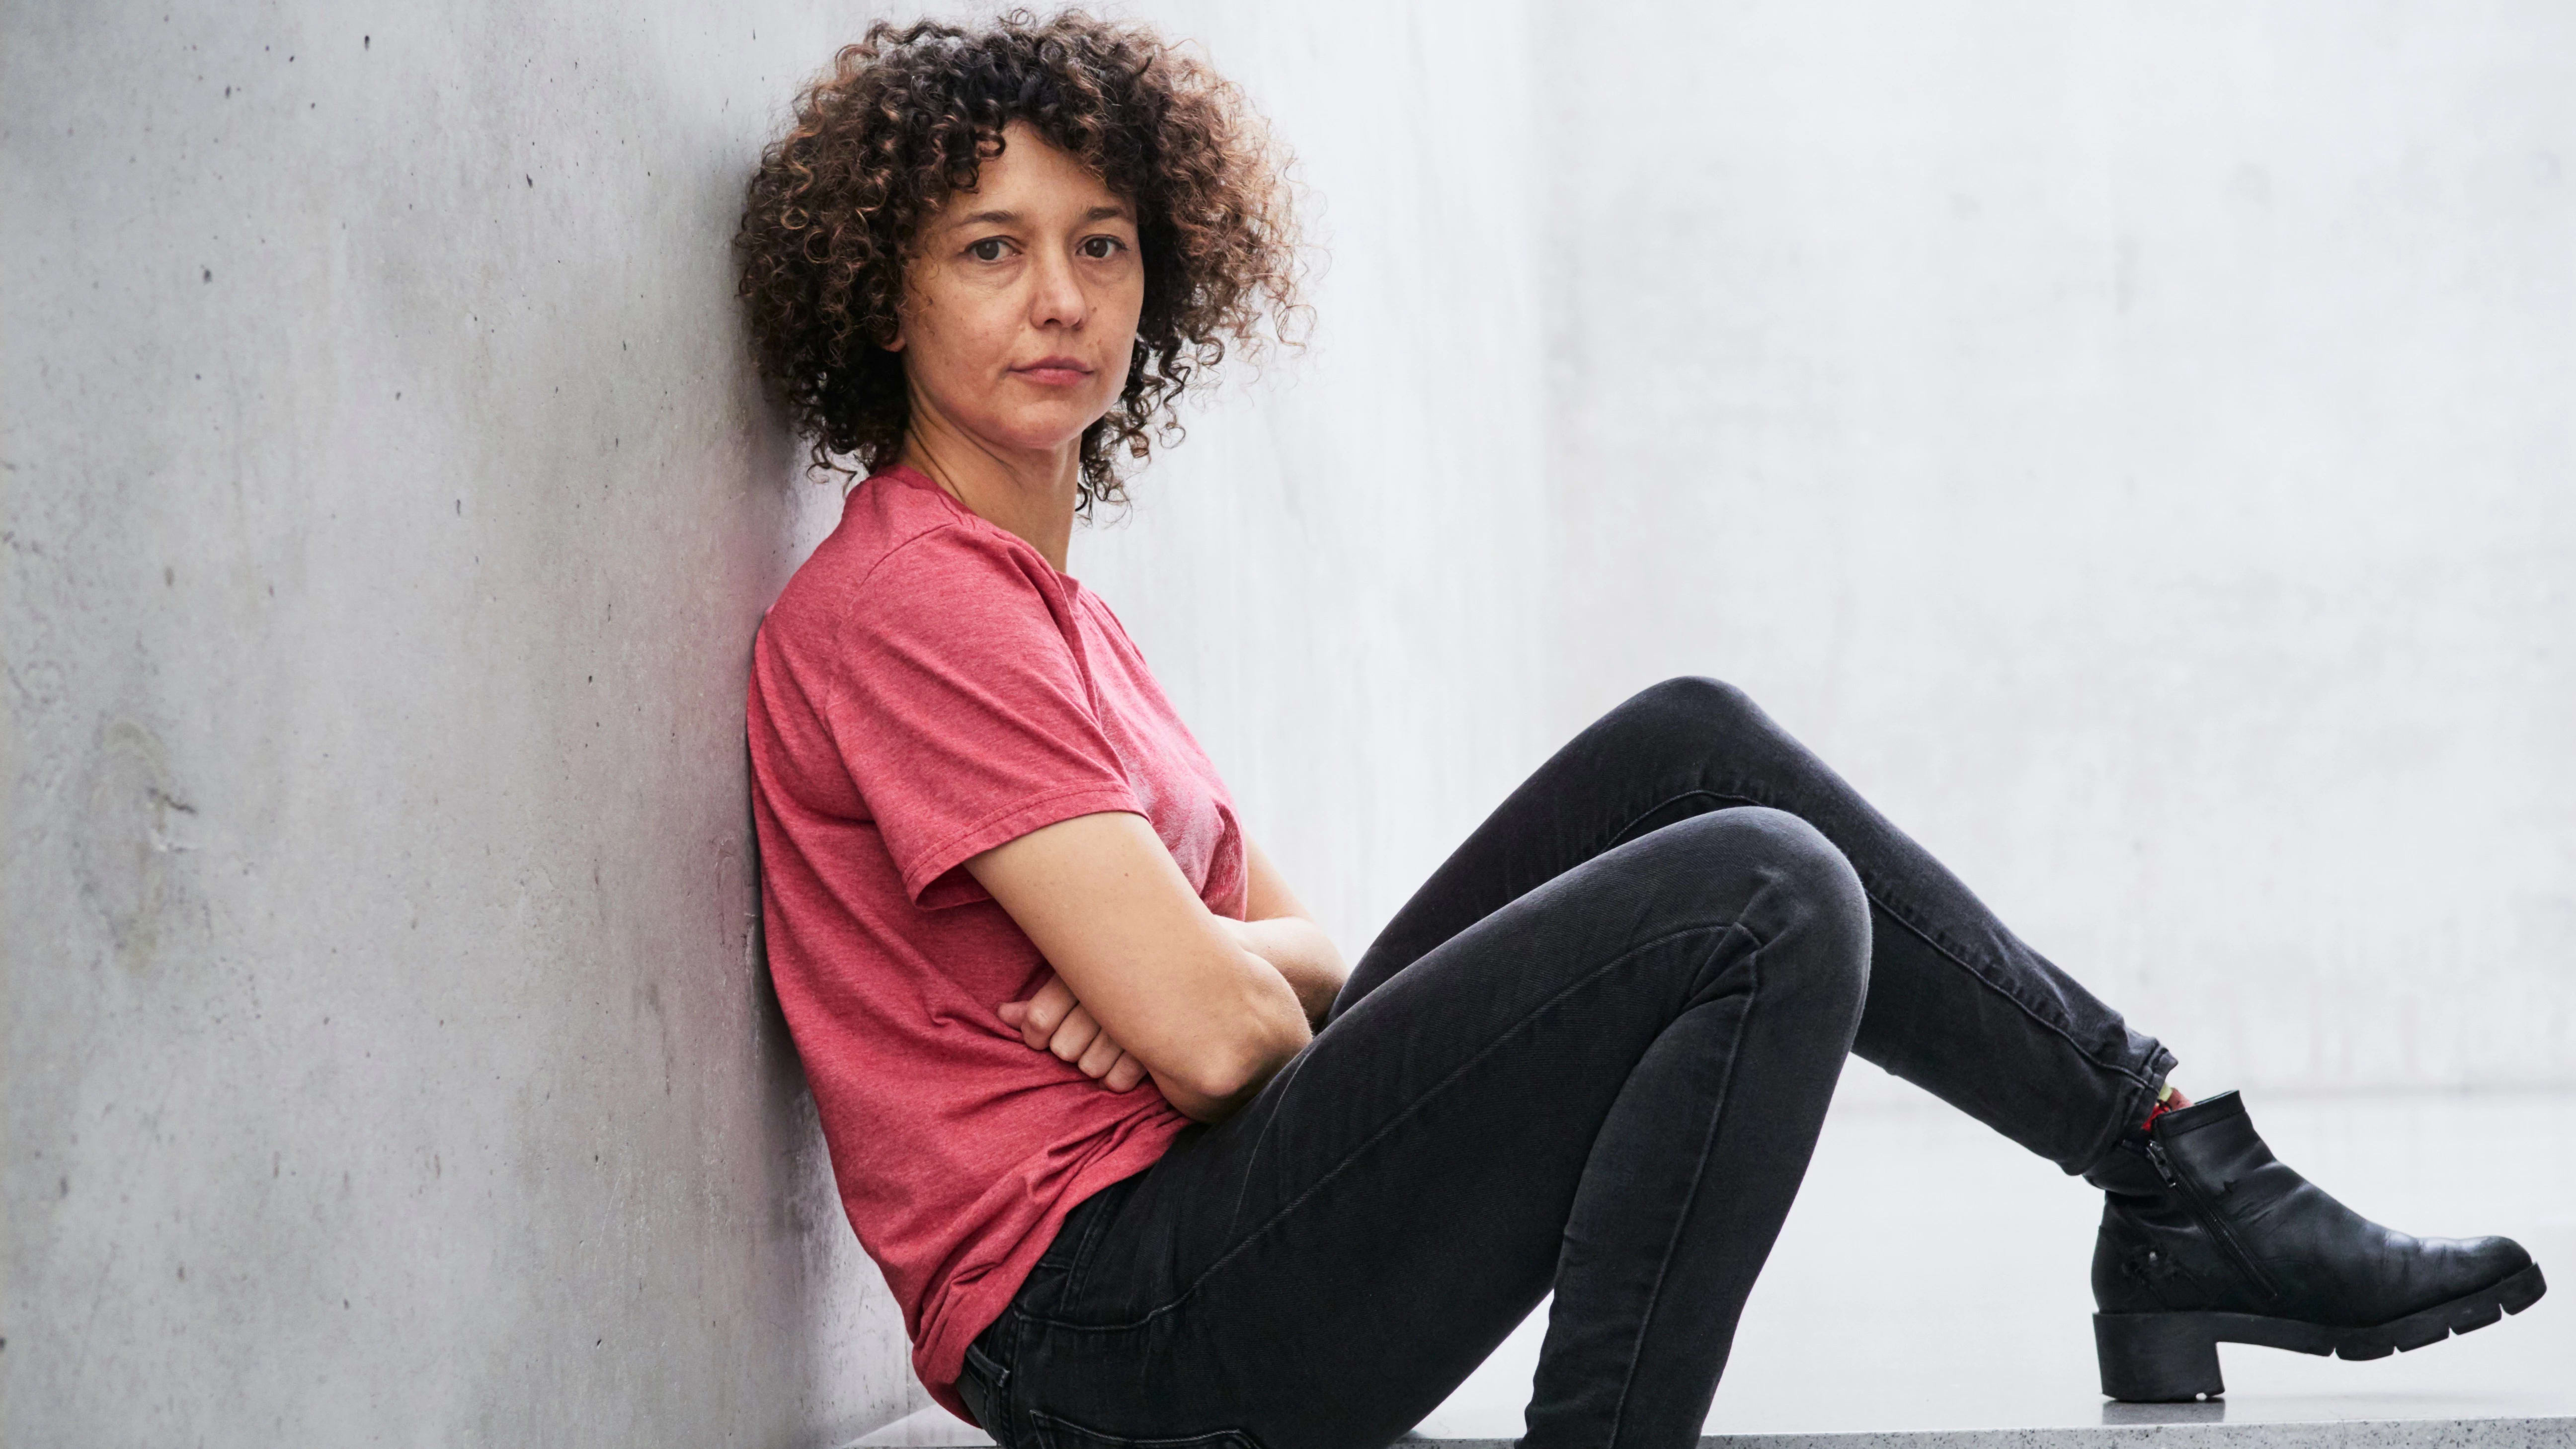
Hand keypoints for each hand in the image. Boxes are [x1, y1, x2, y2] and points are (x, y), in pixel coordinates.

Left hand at [997, 970, 1150, 1092]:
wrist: (1171, 964)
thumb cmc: (1113, 978)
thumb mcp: (1073, 982)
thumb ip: (1039, 1003)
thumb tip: (1003, 1015)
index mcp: (1081, 973)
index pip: (1038, 1020)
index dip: (1033, 1036)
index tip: (1040, 1035)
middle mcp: (1107, 995)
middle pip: (1063, 1049)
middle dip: (1069, 1047)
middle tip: (1083, 1035)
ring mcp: (1133, 1022)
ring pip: (1089, 1067)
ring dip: (1094, 1062)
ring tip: (1105, 1044)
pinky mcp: (1155, 1047)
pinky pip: (1118, 1080)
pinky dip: (1116, 1076)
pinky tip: (1121, 1059)